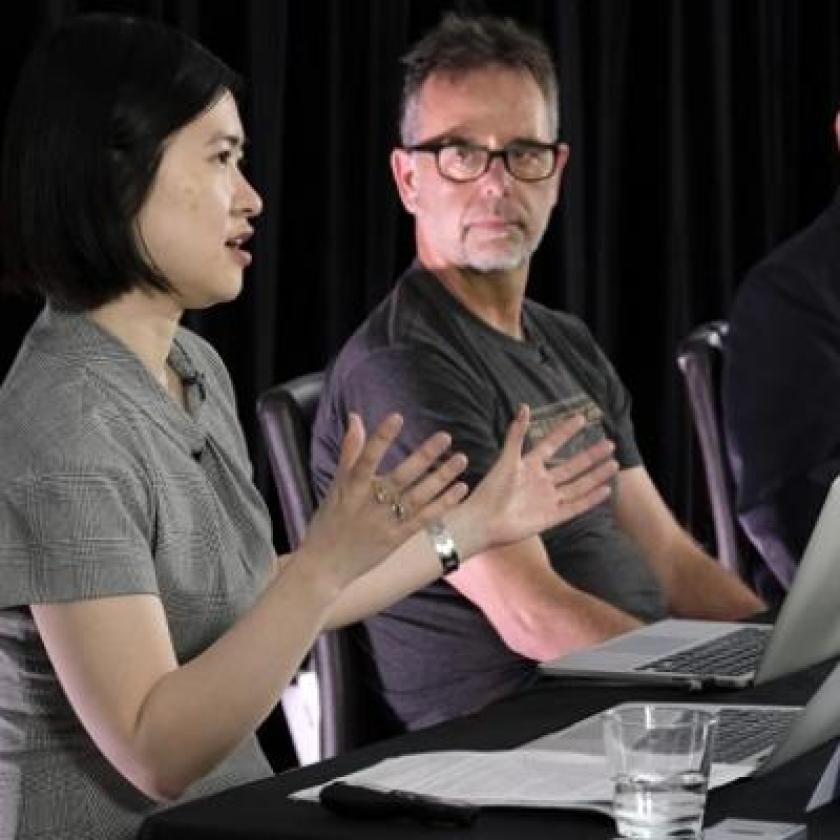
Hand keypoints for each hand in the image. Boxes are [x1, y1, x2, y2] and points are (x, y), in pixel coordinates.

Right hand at [299, 413, 468, 588]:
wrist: (324, 567)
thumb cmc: (328, 522)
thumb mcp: (336, 485)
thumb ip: (350, 451)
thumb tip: (356, 417)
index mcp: (351, 488)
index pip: (366, 458)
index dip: (381, 438)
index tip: (397, 417)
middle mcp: (369, 504)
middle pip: (401, 477)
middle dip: (424, 456)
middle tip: (446, 436)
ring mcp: (385, 523)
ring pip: (418, 497)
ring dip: (441, 478)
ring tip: (461, 459)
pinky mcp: (396, 539)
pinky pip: (424, 519)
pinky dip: (443, 504)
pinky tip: (461, 488)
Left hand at [449, 405, 617, 556]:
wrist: (484, 521)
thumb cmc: (491, 490)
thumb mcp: (506, 459)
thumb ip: (517, 435)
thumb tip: (524, 406)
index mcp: (529, 465)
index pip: (552, 444)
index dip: (566, 432)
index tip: (581, 418)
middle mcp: (540, 481)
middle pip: (571, 466)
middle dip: (591, 455)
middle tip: (610, 443)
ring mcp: (547, 500)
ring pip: (578, 485)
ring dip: (595, 475)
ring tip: (613, 463)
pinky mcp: (551, 517)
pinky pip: (575, 506)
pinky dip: (591, 499)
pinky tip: (605, 489)